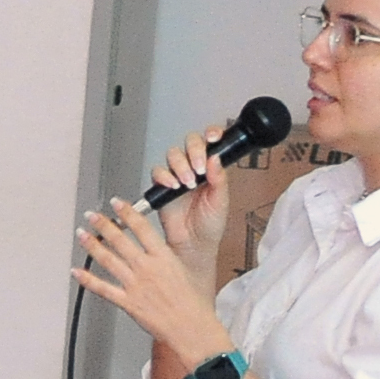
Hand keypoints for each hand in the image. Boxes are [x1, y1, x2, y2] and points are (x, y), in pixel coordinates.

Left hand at [74, 198, 223, 356]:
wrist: (191, 326)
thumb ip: (164, 257)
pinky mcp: (127, 302)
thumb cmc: (191, 302)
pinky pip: (102, 288)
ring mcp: (135, 285)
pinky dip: (87, 280)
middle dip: (103, 224)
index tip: (116, 203)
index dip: (126, 212)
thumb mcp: (183, 270)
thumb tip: (152, 246)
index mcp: (164, 257)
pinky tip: (76, 271)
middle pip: (120, 240)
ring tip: (81, 234)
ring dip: (92, 245)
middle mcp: (147, 268)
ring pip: (108, 260)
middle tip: (91, 215)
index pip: (142, 228)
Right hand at [142, 128, 230, 256]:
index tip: (213, 137)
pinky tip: (174, 186)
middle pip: (189, 143)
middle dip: (194, 151)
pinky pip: (158, 172)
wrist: (194, 245)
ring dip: (180, 165)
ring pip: (173, 155)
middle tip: (198, 168)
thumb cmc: (210, 225)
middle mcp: (194, 168)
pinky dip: (164, 177)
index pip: (211, 142)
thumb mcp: (221, 200)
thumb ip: (219, 178)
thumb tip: (215, 158)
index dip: (211, 134)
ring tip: (187, 183)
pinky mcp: (161, 186)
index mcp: (212, 168)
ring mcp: (177, 175)